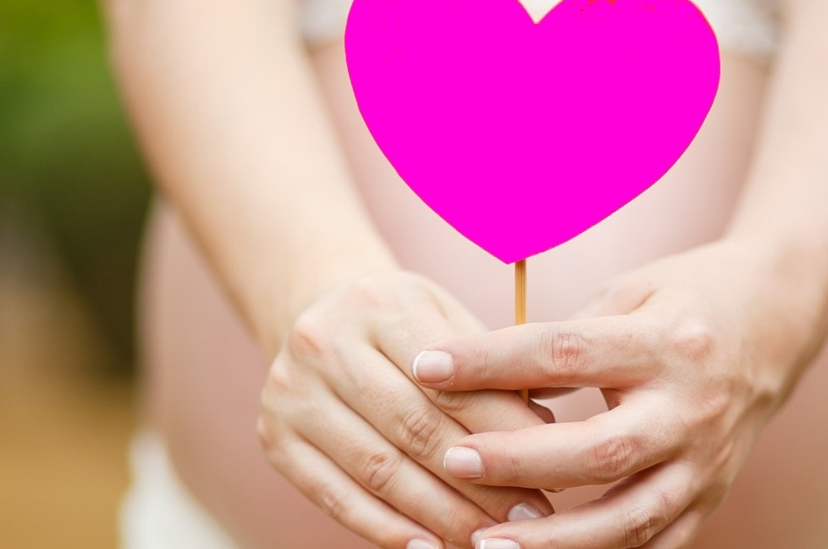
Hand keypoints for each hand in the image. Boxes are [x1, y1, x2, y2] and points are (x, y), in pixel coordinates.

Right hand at [259, 271, 555, 548]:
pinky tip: (431, 548)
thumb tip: (545, 438)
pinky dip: (388, 529)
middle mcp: (324, 343)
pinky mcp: (274, 439)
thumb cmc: (403, 327)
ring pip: (380, 470)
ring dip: (442, 515)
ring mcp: (291, 393)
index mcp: (378, 303)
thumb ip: (491, 372)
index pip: (451, 380)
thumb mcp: (446, 321)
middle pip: (415, 428)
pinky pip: (338, 496)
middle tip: (531, 518)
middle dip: (480, 482)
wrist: (314, 315)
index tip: (553, 469)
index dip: (504, 431)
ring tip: (490, 540)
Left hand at [412, 242, 827, 547]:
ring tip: (485, 543)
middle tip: (451, 460)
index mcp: (667, 343)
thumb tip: (484, 383)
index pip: (566, 353)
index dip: (491, 362)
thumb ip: (562, 339)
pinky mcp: (710, 497)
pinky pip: (655, 546)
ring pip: (630, 517)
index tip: (427, 366)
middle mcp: (692, 408)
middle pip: (600, 448)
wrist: (779, 321)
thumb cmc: (686, 297)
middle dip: (519, 460)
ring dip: (555, 540)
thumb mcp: (628, 292)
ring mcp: (707, 462)